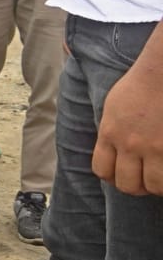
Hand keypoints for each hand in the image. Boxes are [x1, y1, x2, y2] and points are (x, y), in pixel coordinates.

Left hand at [92, 59, 162, 195]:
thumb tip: (112, 151)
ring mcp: (155, 147)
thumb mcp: (113, 108)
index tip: (124, 174)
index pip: (102, 171)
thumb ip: (111, 132)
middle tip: (146, 180)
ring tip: (161, 175)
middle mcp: (130, 144)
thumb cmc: (140, 85)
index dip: (113, 177)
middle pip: (127, 185)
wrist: (162, 72)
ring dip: (158, 185)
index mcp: (110, 133)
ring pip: (154, 186)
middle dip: (136, 187)